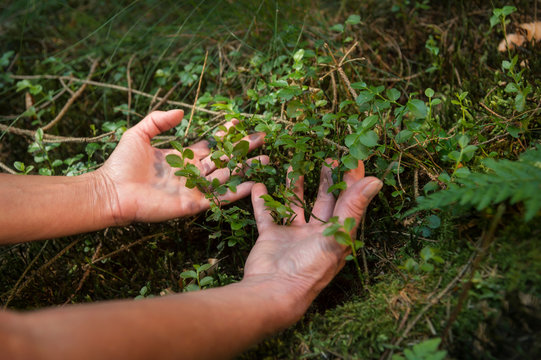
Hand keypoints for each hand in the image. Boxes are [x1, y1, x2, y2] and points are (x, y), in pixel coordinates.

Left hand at [96, 109, 266, 224]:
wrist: (111, 190)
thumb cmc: (121, 164)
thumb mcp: (139, 134)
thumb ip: (159, 120)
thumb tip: (181, 111)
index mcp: (183, 157)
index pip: (211, 145)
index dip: (225, 134)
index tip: (239, 122)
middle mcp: (193, 173)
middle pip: (225, 160)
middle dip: (244, 149)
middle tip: (263, 138)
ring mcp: (194, 189)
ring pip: (227, 177)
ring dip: (247, 169)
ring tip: (267, 159)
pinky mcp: (192, 204)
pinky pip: (218, 198)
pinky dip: (237, 192)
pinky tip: (254, 185)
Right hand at [242, 160, 381, 323]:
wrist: (274, 290)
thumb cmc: (310, 267)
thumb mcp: (336, 235)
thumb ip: (354, 207)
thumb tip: (376, 181)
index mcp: (336, 234)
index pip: (348, 202)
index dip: (352, 181)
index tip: (354, 159)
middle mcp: (316, 233)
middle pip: (324, 201)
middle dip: (327, 180)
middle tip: (328, 158)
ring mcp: (293, 234)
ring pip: (295, 203)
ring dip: (295, 185)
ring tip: (295, 164)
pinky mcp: (271, 236)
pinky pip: (267, 213)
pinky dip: (262, 200)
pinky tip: (259, 185)